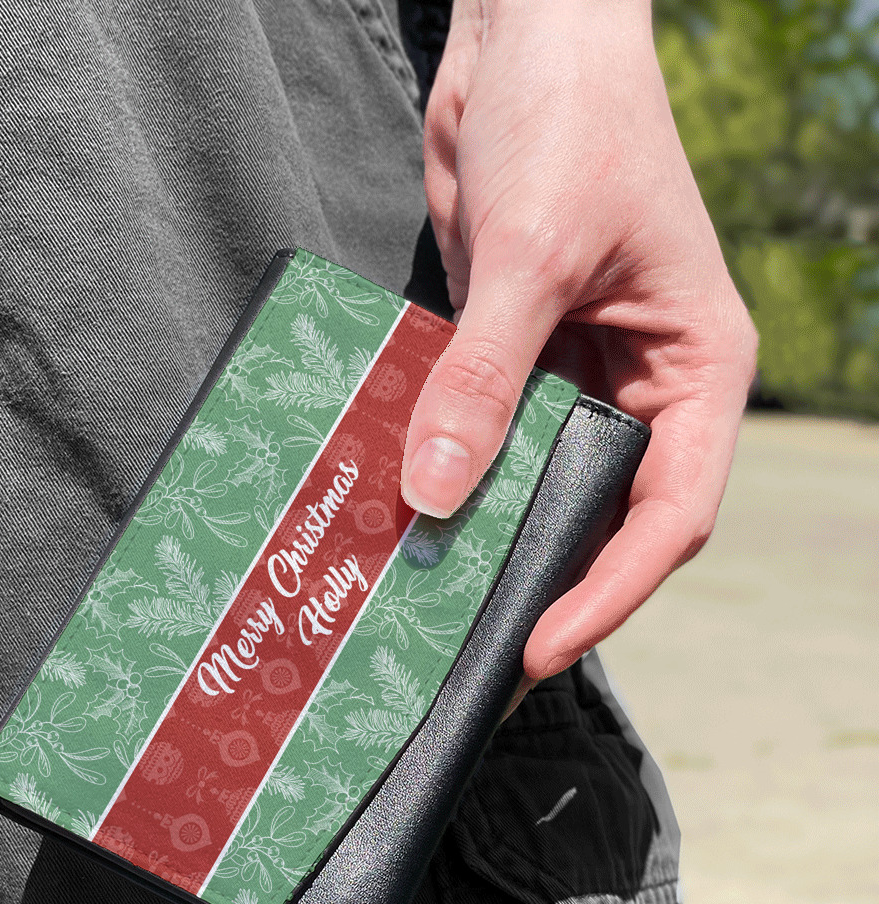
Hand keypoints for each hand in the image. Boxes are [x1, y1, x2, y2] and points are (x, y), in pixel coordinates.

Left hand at [401, 0, 755, 680]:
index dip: (609, 592)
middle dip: (544, 581)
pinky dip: (446, 476)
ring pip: (536, 486)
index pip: (668, 512)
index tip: (538, 645)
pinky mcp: (511, 358)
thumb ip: (482, 377)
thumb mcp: (531, 254)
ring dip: (486, 537)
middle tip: (469, 652)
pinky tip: (399, 518)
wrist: (526, 32)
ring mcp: (574, 376)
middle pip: (602, 516)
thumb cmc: (573, 118)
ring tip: (425, 605)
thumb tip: (433, 494)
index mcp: (694, 370)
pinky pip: (483, 438)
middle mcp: (642, 386)